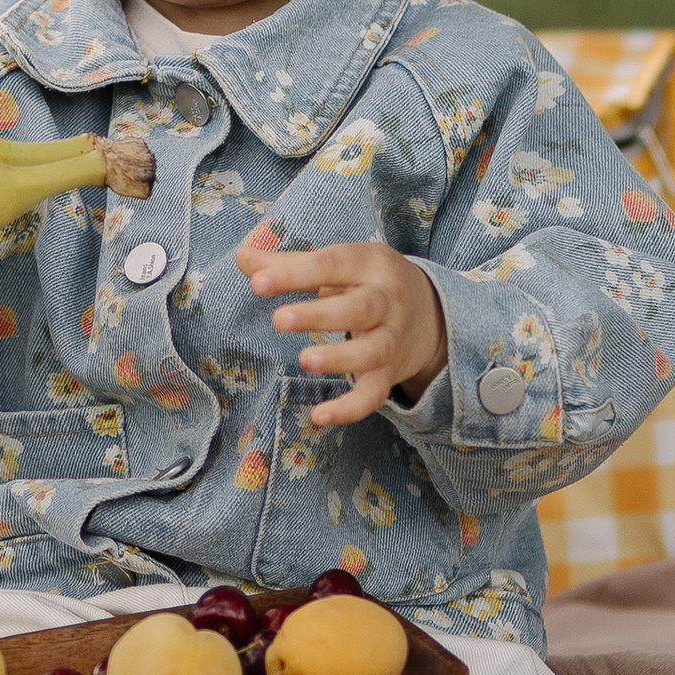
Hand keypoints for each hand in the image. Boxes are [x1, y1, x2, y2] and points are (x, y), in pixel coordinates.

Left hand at [237, 239, 447, 430]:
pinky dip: (351, 408)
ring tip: (305, 361)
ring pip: (373, 351)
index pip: (331, 265)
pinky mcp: (390, 374)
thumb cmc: (366, 281)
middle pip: (359, 308)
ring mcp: (391, 339)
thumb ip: (289, 264)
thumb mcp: (337, 263)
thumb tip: (242, 258)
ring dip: (340, 359)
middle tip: (279, 320)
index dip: (294, 274)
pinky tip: (320, 416)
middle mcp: (386, 301)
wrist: (432, 312)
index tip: (257, 282)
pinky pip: (375, 394)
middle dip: (320, 315)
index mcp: (368, 264)